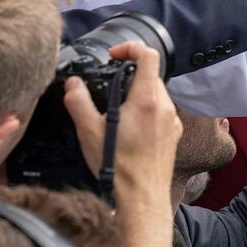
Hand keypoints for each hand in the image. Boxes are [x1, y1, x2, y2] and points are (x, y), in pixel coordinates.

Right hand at [63, 42, 181, 187]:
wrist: (142, 198)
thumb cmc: (118, 167)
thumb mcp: (89, 131)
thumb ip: (78, 102)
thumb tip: (72, 84)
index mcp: (147, 99)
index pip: (149, 56)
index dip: (131, 48)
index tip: (114, 56)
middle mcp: (165, 106)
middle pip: (151, 76)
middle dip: (129, 77)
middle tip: (109, 90)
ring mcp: (172, 121)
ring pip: (156, 95)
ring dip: (137, 96)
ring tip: (117, 115)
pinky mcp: (173, 135)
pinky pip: (161, 113)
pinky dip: (146, 112)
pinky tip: (129, 131)